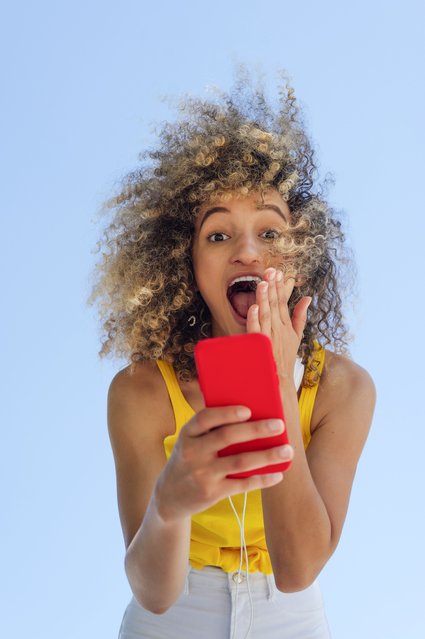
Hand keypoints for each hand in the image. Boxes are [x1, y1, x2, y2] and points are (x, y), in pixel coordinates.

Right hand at [154, 405, 292, 521]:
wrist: (169, 496)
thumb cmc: (189, 460)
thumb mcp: (191, 442)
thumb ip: (211, 430)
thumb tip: (252, 415)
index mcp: (187, 434)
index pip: (205, 418)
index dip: (226, 413)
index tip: (248, 410)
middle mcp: (193, 453)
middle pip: (227, 437)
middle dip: (256, 430)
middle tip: (280, 425)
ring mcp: (202, 474)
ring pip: (240, 462)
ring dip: (267, 456)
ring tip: (288, 450)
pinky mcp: (212, 493)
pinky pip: (242, 485)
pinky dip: (262, 479)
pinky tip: (278, 474)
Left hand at [246, 267, 310, 380]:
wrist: (280, 380)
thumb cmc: (286, 357)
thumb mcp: (297, 335)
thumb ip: (301, 315)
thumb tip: (308, 298)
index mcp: (286, 325)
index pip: (283, 302)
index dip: (280, 287)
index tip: (277, 272)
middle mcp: (279, 329)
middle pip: (275, 305)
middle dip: (273, 287)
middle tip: (270, 271)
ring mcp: (270, 338)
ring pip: (266, 315)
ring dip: (264, 299)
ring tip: (263, 283)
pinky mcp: (261, 347)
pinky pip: (257, 331)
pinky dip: (255, 320)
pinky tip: (253, 307)